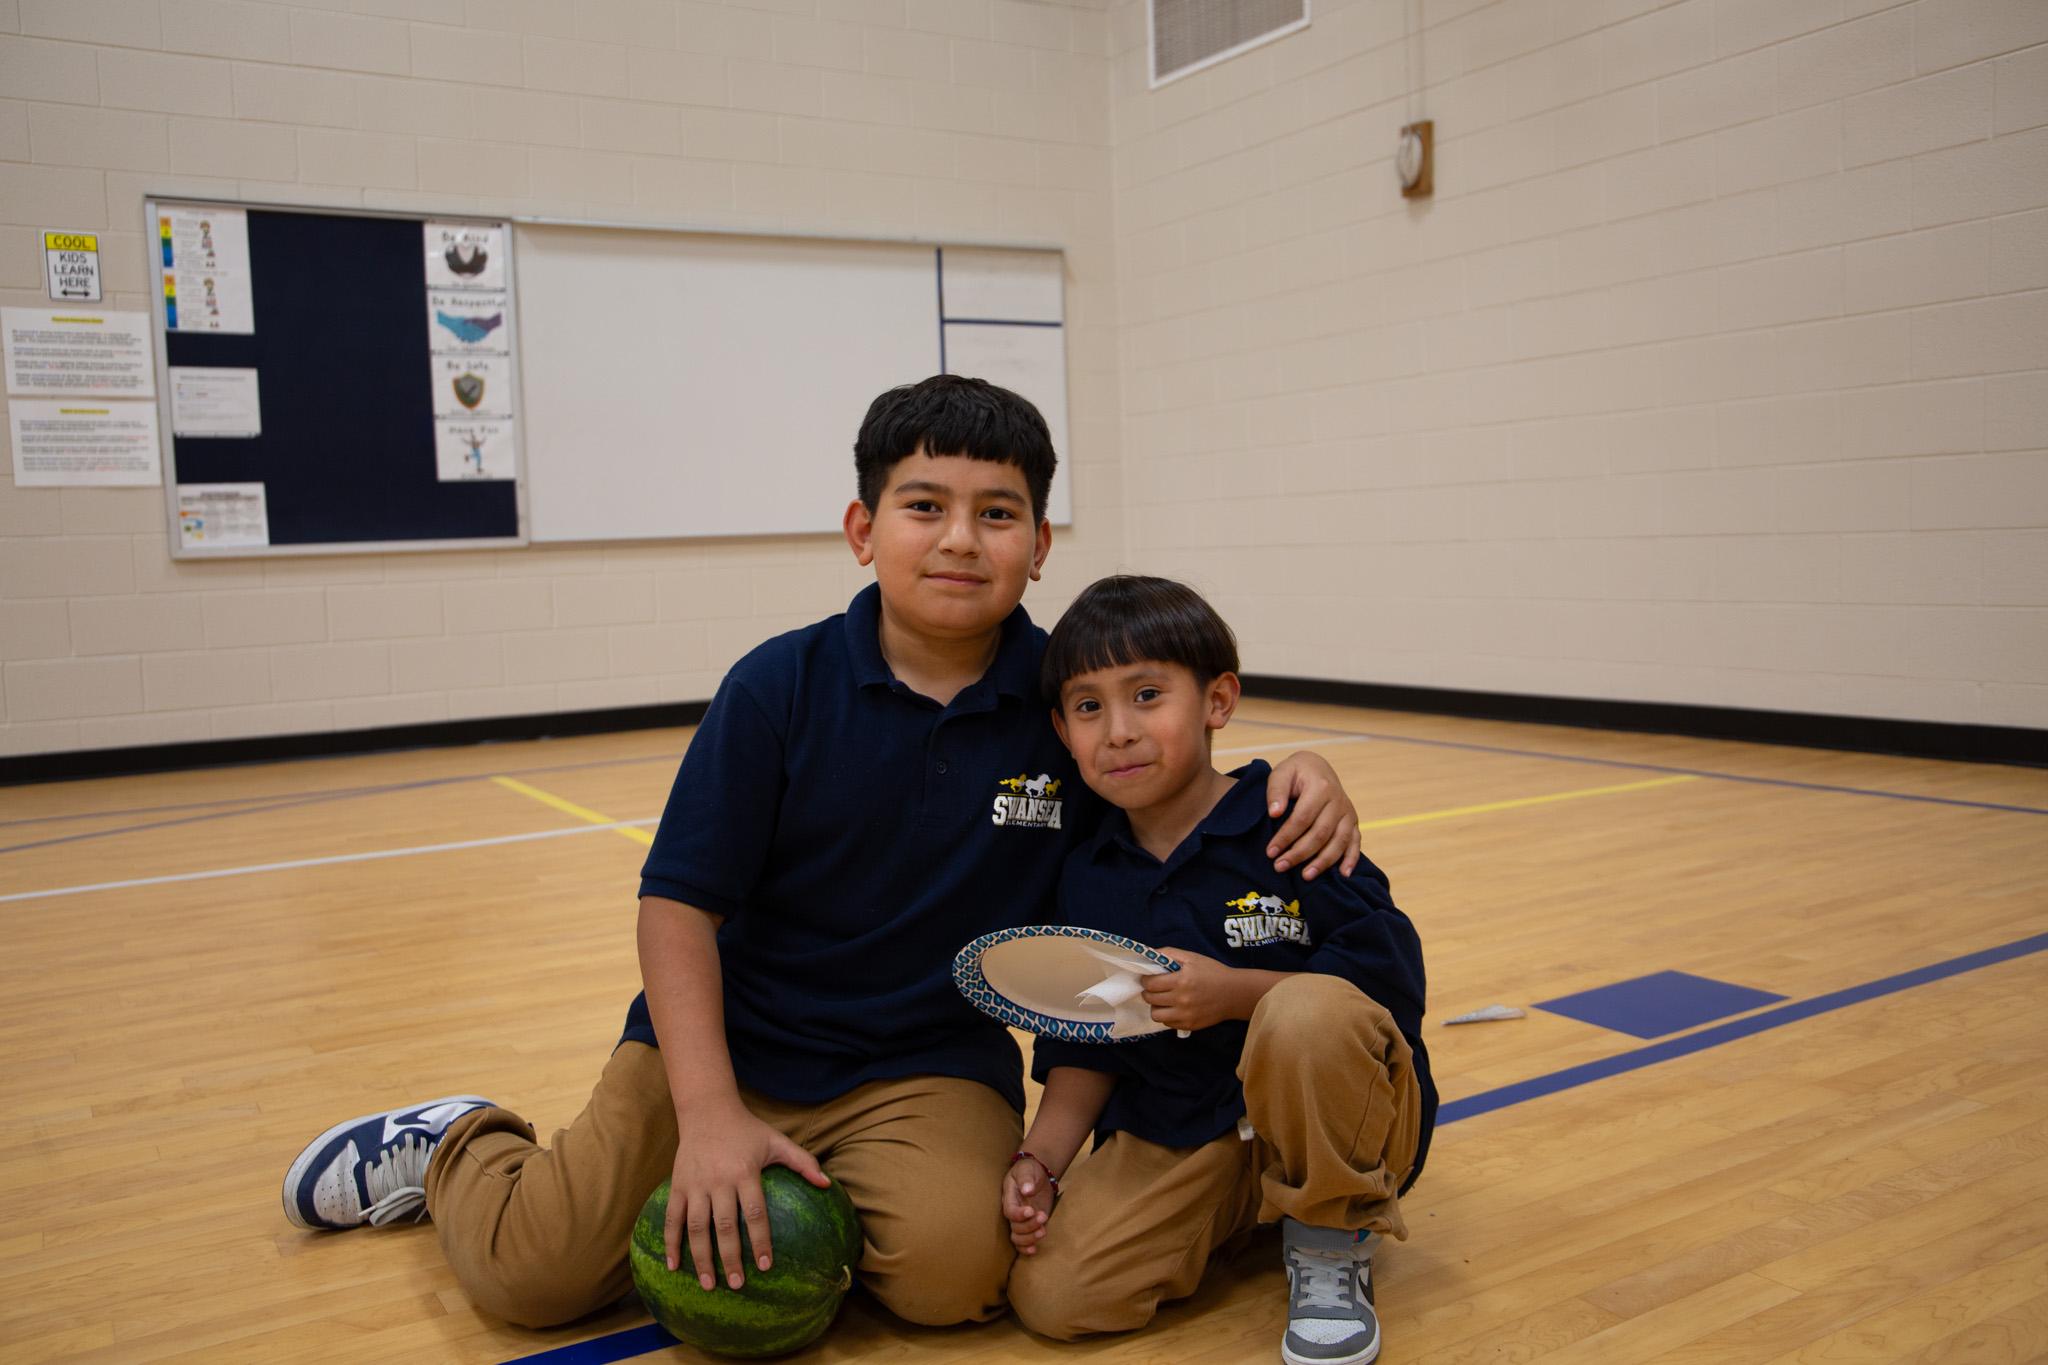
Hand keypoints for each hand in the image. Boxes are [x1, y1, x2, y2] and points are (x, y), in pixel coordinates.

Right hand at [666, 1099, 829, 1289]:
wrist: (707, 1110)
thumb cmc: (747, 1130)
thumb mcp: (776, 1141)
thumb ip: (803, 1161)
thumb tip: (827, 1184)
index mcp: (745, 1171)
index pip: (755, 1213)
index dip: (760, 1240)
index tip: (764, 1266)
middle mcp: (719, 1180)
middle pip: (725, 1226)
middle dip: (731, 1258)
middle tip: (738, 1284)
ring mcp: (695, 1184)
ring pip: (696, 1227)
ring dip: (701, 1258)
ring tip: (709, 1285)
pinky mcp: (677, 1185)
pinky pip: (671, 1218)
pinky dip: (670, 1243)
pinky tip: (672, 1266)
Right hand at [1002, 1157, 1056, 1254]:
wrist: (1037, 1175)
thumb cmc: (1029, 1170)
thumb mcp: (1027, 1169)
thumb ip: (1026, 1179)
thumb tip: (1027, 1190)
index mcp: (1009, 1197)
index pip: (1009, 1211)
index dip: (1018, 1215)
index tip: (1031, 1211)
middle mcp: (1012, 1211)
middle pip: (1015, 1227)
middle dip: (1030, 1225)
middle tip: (1043, 1217)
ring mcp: (1020, 1221)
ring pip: (1017, 1238)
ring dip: (1030, 1238)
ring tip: (1043, 1231)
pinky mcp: (1029, 1226)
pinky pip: (1022, 1243)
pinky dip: (1027, 1249)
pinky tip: (1036, 1249)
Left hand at [1143, 949, 1258, 1031]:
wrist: (1235, 993)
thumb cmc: (1213, 972)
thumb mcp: (1192, 957)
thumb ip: (1170, 953)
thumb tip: (1150, 955)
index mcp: (1181, 980)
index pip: (1151, 984)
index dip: (1145, 980)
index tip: (1147, 979)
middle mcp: (1182, 999)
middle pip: (1151, 999)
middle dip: (1148, 992)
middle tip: (1153, 989)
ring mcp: (1186, 1014)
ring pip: (1156, 1015)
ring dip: (1155, 1007)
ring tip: (1162, 1000)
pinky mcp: (1190, 1025)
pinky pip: (1168, 1024)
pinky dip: (1167, 1016)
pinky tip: (1174, 1008)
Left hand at [1265, 752, 1360, 879]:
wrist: (1318, 767)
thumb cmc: (1296, 772)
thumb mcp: (1282, 773)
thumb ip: (1276, 791)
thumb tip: (1274, 813)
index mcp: (1320, 787)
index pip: (1302, 818)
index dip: (1286, 837)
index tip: (1270, 852)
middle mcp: (1338, 801)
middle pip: (1320, 833)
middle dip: (1299, 853)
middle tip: (1279, 866)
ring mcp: (1348, 813)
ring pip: (1338, 842)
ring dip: (1323, 862)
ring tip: (1305, 876)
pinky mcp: (1353, 822)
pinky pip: (1355, 842)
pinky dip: (1351, 859)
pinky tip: (1343, 875)